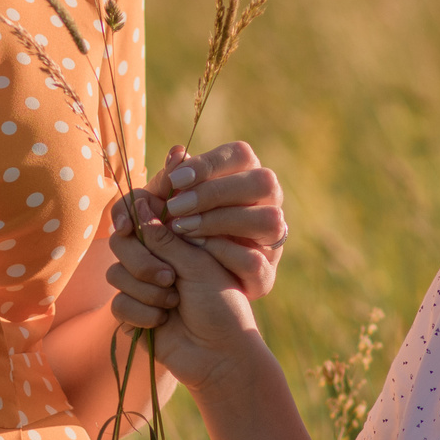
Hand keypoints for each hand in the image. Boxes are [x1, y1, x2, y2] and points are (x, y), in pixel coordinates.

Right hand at [103, 199, 261, 391]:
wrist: (221, 354)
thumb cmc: (221, 304)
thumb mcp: (197, 264)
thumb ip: (165, 238)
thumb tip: (140, 205)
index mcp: (175, 243)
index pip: (140, 220)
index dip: (130, 220)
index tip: (127, 226)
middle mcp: (156, 261)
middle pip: (121, 245)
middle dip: (142, 262)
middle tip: (170, 278)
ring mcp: (143, 288)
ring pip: (116, 274)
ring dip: (145, 291)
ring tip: (173, 303)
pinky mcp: (133, 315)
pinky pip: (117, 304)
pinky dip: (141, 313)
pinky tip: (163, 323)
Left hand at [149, 141, 287, 296]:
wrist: (185, 286)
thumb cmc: (177, 230)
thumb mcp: (167, 205)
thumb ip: (170, 182)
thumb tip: (176, 153)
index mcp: (247, 177)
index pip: (243, 155)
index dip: (210, 163)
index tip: (176, 180)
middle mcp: (268, 204)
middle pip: (262, 182)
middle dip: (215, 192)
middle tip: (175, 207)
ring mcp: (272, 240)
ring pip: (268, 219)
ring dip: (221, 221)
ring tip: (182, 228)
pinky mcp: (265, 275)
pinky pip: (256, 260)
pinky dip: (224, 253)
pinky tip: (197, 249)